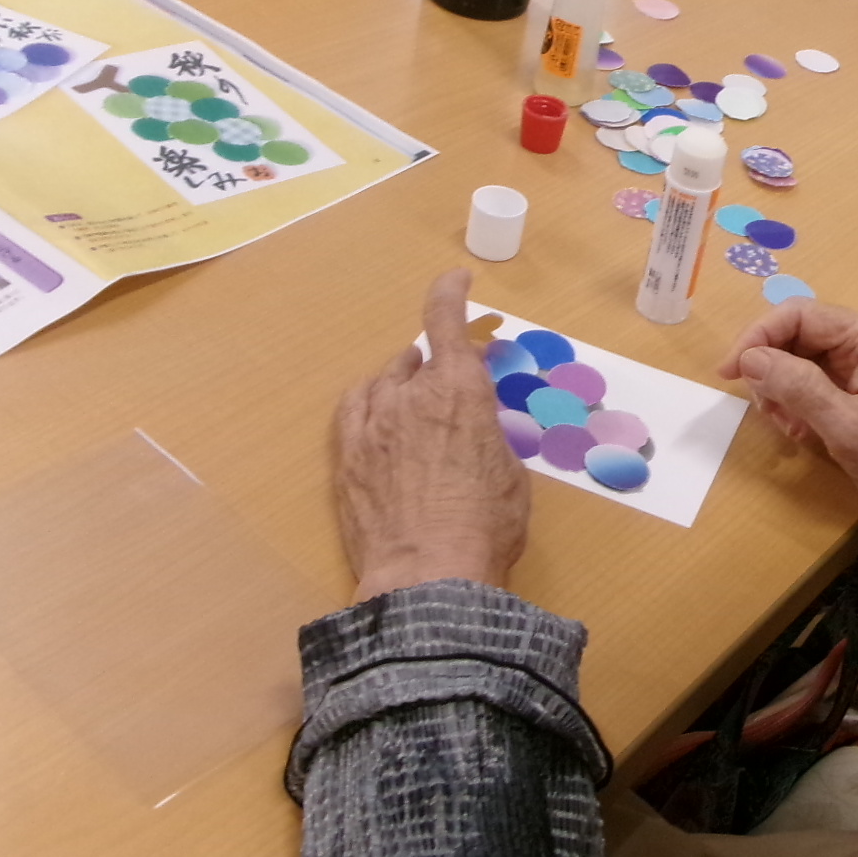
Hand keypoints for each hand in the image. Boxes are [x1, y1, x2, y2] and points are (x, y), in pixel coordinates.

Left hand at [335, 269, 530, 600]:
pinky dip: (368, 399)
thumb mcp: (509, 471)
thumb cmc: (486, 527)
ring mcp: (373, 424)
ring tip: (412, 394)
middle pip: (417, 358)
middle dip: (436, 362)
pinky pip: (354, 408)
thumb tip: (479, 423)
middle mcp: (411, 395)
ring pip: (383, 381)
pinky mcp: (348, 456)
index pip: (447, 320)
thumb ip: (490, 433)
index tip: (457, 279)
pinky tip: (374, 407)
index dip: (451, 292)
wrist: (429, 576)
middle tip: (451, 380)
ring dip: (400, 380)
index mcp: (461, 391)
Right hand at [718, 301, 857, 532]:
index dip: (758, 337)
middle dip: (771, 370)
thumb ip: (799, 388)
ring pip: (798, 362)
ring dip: (782, 393)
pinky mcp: (857, 391)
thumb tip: (751, 359)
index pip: (799, 315)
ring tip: (792, 428)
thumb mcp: (848, 428)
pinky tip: (804, 434)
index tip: (730, 372)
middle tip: (767, 411)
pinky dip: (797, 407)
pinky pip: (811, 386)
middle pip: (796, 336)